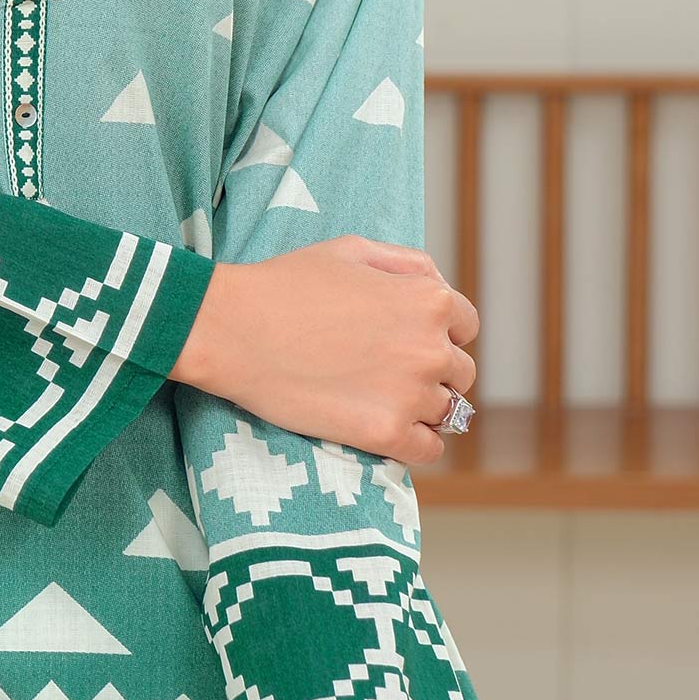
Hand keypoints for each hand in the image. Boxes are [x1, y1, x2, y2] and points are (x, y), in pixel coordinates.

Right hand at [176, 238, 478, 468]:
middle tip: (388, 371)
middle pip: (461, 373)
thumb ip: (408, 264)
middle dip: (433, 371)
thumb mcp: (352, 249)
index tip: (406, 339)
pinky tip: (385, 429)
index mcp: (430, 300)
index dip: (438, 331)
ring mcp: (411, 394)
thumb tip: (439, 289)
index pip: (466, 325)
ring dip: (425, 408)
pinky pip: (429, 450)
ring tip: (384, 401)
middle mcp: (431, 348)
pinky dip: (415, 444)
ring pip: (449, 413)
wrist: (232, 329)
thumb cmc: (285, 283)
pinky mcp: (385, 434)